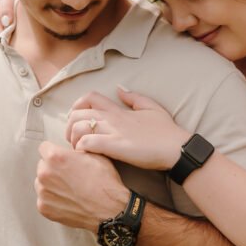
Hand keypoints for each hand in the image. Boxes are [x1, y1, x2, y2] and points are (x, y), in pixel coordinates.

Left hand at [36, 142, 129, 227]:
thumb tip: (71, 146)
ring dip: (51, 184)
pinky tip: (67, 200)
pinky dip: (53, 199)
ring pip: (41, 183)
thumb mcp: (95, 154)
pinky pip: (44, 199)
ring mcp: (43, 192)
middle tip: (69, 175)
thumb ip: (76, 147)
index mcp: (55, 157)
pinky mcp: (44, 208)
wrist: (110, 210)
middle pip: (42, 166)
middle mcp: (44, 174)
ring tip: (69, 189)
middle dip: (53, 168)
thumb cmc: (104, 182)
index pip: (44, 148)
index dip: (56, 152)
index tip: (63, 159)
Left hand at [66, 88, 189, 170]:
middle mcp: (113, 118)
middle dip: (68, 126)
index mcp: (119, 110)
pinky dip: (82, 148)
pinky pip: (89, 142)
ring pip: (78, 127)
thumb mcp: (152, 107)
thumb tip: (120, 89)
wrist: (177, 148)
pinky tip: (86, 156)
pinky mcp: (116, 147)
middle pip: (77, 113)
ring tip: (79, 150)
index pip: (89, 97)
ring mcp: (113, 132)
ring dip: (73, 139)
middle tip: (73, 140)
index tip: (77, 121)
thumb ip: (134, 98)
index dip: (77, 107)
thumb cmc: (167, 132)